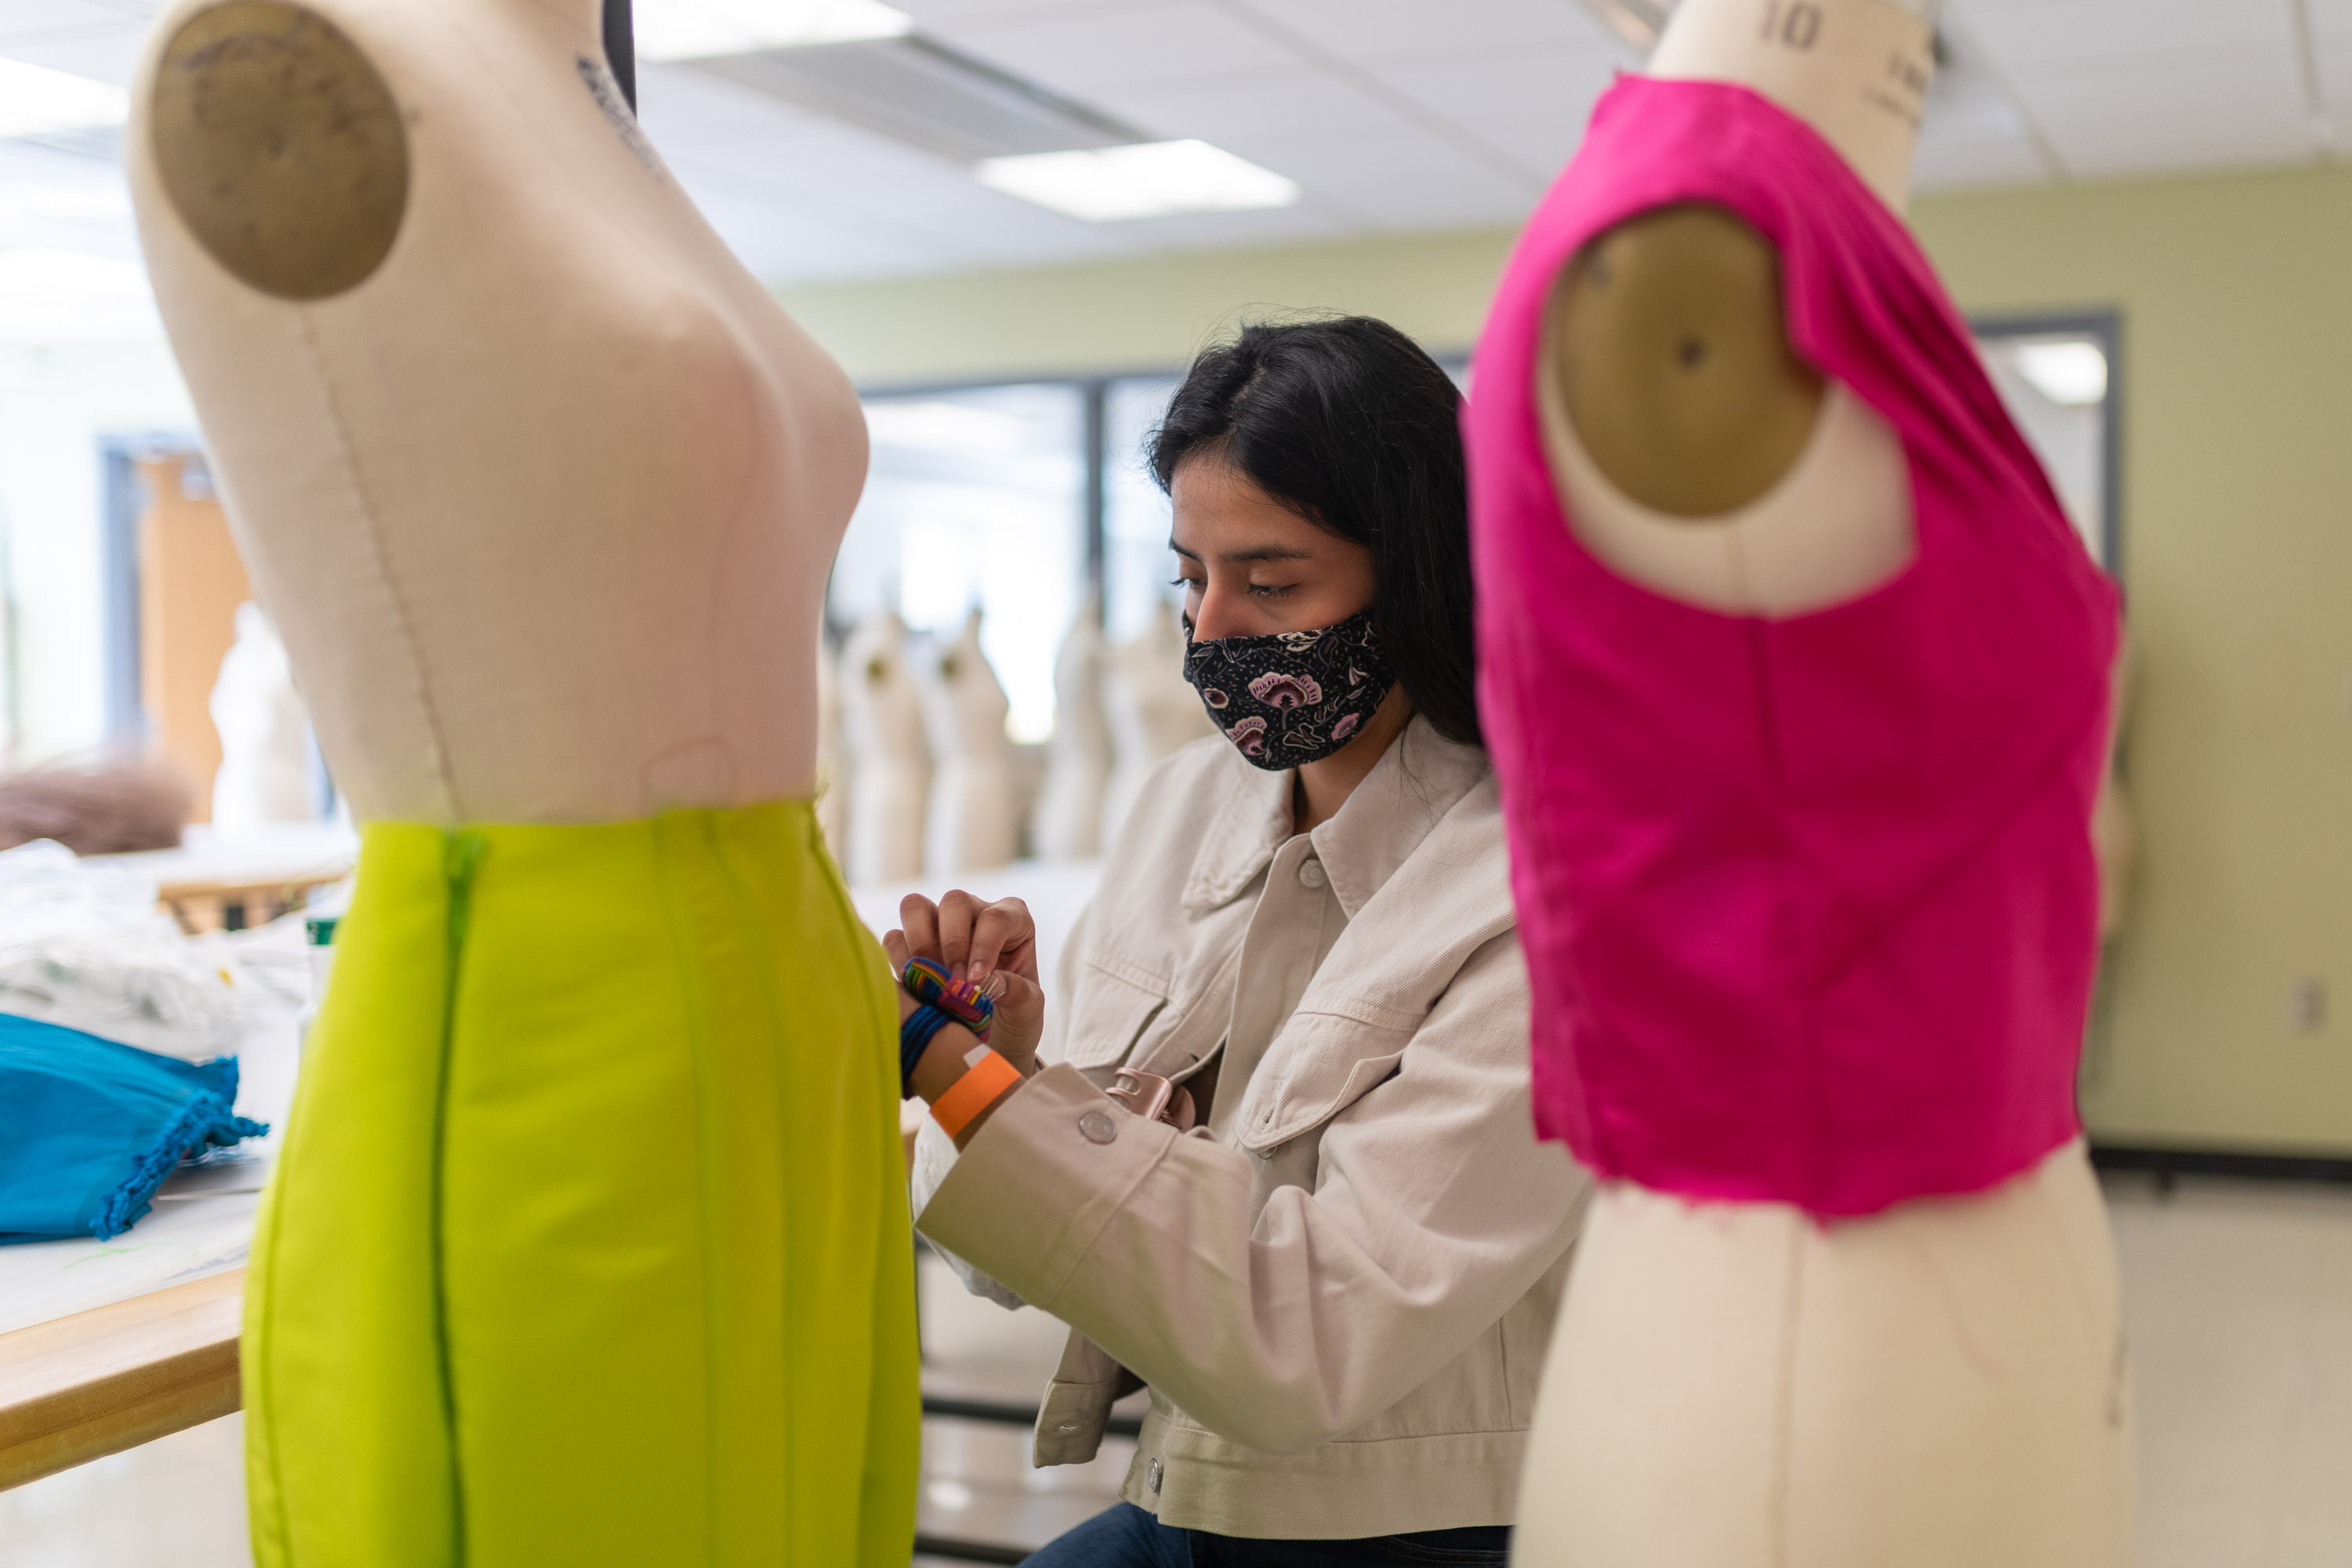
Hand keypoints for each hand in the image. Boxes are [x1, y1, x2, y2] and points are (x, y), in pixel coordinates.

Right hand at [884, 891, 1045, 1074]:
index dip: (983, 947)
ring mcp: (939, 925)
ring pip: (915, 907)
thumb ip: (1018, 993)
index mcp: (1012, 919)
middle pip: (954, 901)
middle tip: (954, 981)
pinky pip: (894, 938)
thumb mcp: (1029, 1009)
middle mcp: (974, 913)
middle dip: (951, 942)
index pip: (995, 918)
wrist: (993, 1038)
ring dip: (918, 942)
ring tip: (930, 980)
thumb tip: (991, 982)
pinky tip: (915, 988)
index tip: (976, 981)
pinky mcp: (912, 944)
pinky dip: (899, 960)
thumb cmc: (1016, 1015)